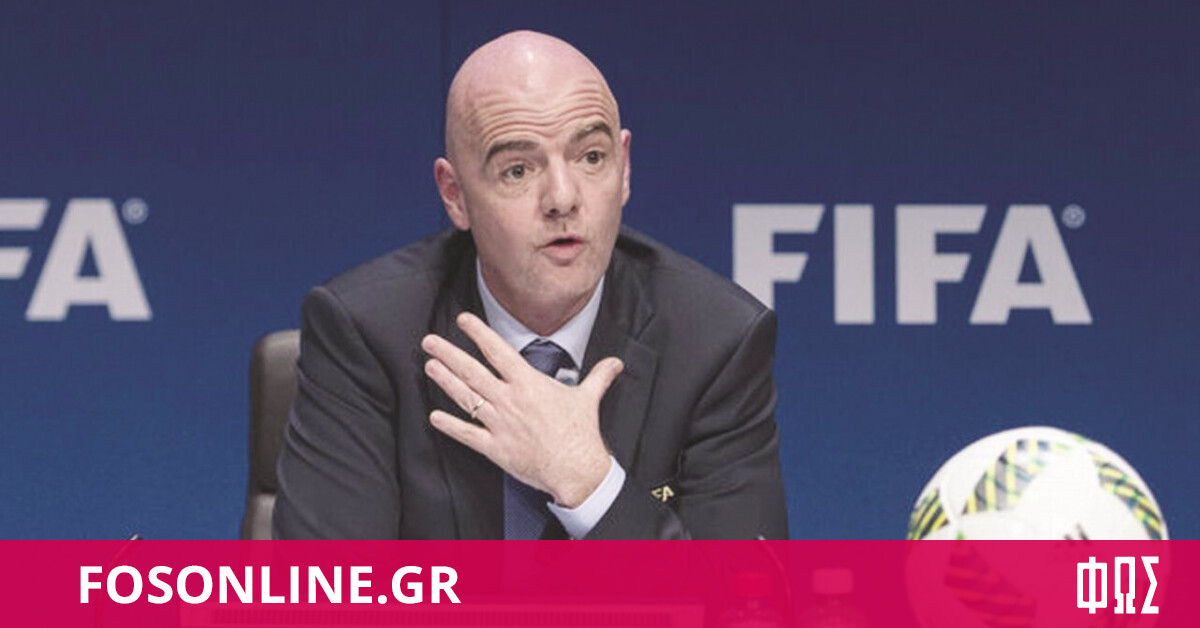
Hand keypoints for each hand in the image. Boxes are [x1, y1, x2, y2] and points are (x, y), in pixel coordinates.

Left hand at [421, 312, 623, 507]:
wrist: (576, 469)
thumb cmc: (580, 435)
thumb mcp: (589, 398)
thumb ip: (598, 376)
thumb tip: (614, 364)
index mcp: (529, 384)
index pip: (498, 351)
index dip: (478, 333)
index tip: (463, 321)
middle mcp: (510, 400)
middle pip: (472, 371)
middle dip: (448, 354)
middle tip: (429, 341)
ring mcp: (500, 424)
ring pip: (466, 397)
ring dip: (445, 381)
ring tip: (430, 366)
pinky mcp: (495, 448)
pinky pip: (467, 434)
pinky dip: (450, 426)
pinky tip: (434, 417)